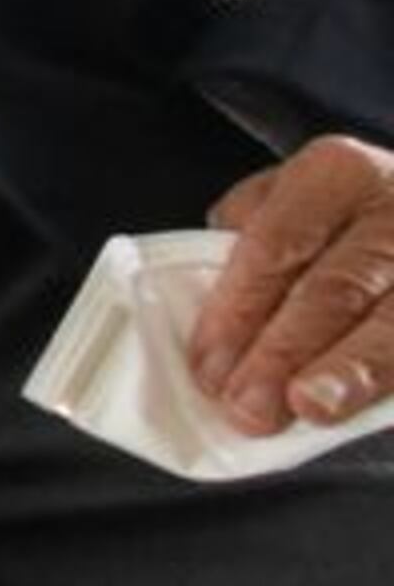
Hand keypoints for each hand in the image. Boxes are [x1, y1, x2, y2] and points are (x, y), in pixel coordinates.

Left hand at [192, 133, 393, 434]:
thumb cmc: (348, 214)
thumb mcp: (296, 196)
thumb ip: (251, 236)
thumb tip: (210, 302)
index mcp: (341, 175)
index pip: (277, 241)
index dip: (240, 306)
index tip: (210, 362)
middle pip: (335, 288)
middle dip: (286, 350)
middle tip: (248, 405)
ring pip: (391, 324)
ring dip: (349, 373)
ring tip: (310, 408)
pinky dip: (391, 383)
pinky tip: (364, 411)